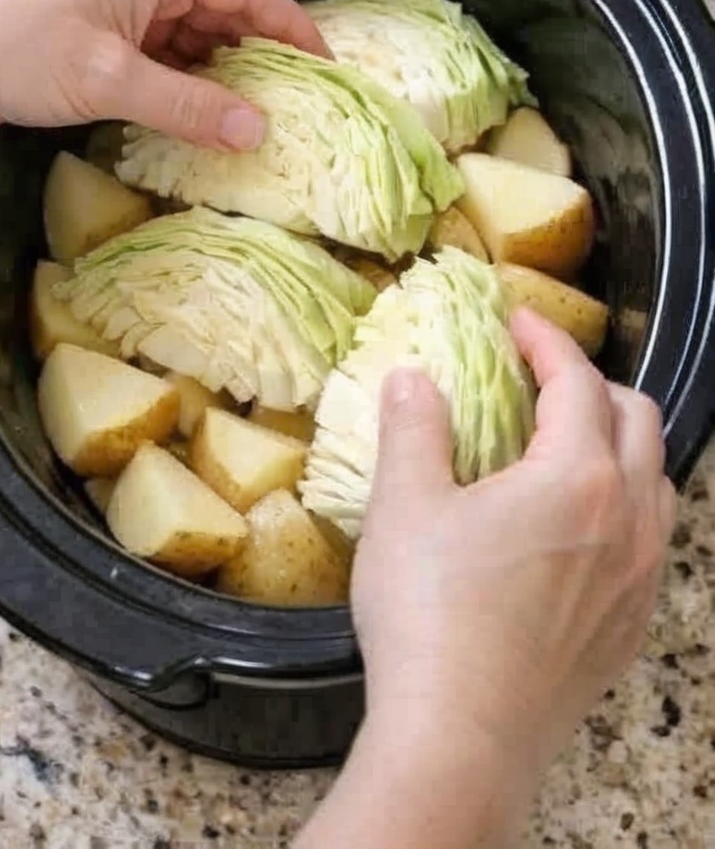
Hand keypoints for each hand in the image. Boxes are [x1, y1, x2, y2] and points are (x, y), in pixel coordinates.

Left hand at [0, 0, 327, 146]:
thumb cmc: (13, 45)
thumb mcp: (109, 77)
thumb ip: (188, 105)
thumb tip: (257, 130)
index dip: (293, 27)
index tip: (327, 71)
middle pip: (223, 16)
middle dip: (259, 60)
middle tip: (297, 109)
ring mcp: (117, 13)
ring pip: (191, 46)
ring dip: (220, 83)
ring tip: (258, 127)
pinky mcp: (95, 46)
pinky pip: (158, 67)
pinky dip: (183, 95)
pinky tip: (202, 128)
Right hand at [354, 307, 674, 777]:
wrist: (460, 739)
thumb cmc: (430, 616)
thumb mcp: (406, 506)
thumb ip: (413, 429)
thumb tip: (410, 379)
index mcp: (577, 477)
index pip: (577, 381)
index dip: (547, 341)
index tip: (518, 323)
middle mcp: (625, 521)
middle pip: (637, 420)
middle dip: (593, 385)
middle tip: (540, 380)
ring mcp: (635, 579)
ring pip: (657, 482)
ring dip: (620, 446)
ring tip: (566, 448)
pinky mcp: (627, 628)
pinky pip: (648, 544)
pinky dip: (623, 508)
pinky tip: (576, 530)